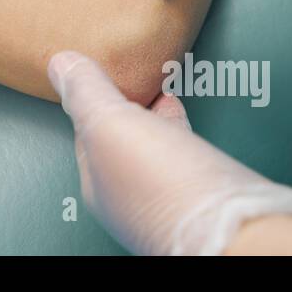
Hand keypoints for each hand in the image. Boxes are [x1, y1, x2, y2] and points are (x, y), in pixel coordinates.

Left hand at [47, 50, 291, 254]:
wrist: (231, 226)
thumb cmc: (163, 186)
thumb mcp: (108, 124)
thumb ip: (86, 93)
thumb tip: (60, 65)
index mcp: (99, 185)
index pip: (87, 133)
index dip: (93, 99)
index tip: (100, 72)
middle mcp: (131, 197)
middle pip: (124, 141)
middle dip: (127, 109)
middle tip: (132, 78)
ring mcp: (169, 197)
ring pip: (156, 146)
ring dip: (156, 117)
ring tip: (162, 89)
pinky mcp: (205, 193)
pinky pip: (186, 151)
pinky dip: (182, 127)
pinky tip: (191, 117)